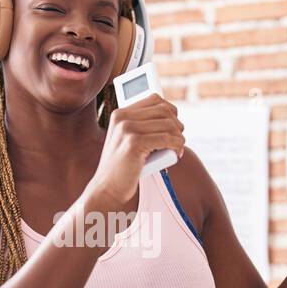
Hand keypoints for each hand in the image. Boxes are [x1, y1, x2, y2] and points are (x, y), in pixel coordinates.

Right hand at [86, 92, 185, 208]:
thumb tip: (172, 117)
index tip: (174, 126)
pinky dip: (177, 146)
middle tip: (177, 140)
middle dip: (177, 125)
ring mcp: (127, 129)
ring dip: (179, 138)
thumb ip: (142, 126)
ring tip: (176, 149)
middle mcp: (122, 118)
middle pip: (165, 110)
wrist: (107, 189)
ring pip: (169, 125)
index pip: (155, 99)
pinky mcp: (134, 143)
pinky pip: (167, 139)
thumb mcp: (128, 141)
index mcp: (120, 114)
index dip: (170, 111)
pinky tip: (176, 154)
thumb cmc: (123, 168)